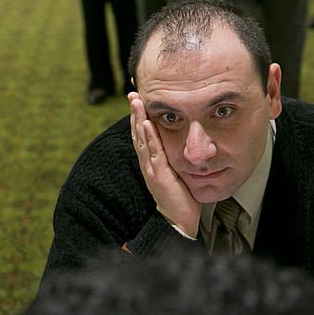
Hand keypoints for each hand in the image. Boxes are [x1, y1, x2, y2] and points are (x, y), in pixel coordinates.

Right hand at [129, 92, 200, 236]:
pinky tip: (146, 124)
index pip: (141, 134)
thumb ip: (173, 155)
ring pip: (142, 140)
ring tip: (136, 102)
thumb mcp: (175, 170)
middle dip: (135, 113)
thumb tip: (180, 137)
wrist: (178, 220)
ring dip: (138, 119)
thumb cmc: (179, 195)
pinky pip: (153, 153)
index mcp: (150, 161)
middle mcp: (147, 163)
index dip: (138, 116)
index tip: (137, 99)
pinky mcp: (159, 175)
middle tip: (132, 94)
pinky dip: (149, 137)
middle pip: (137, 133)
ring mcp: (151, 168)